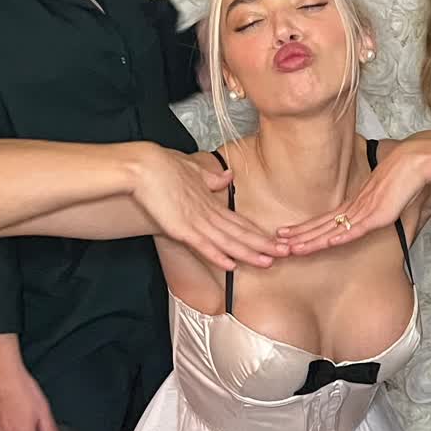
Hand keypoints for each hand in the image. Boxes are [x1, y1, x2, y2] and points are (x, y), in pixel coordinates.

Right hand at [133, 149, 280, 268]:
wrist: (143, 165)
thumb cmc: (164, 167)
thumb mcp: (193, 171)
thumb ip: (211, 179)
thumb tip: (228, 176)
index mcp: (211, 201)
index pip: (240, 221)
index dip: (259, 233)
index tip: (277, 240)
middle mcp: (208, 213)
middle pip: (241, 232)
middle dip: (264, 244)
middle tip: (287, 253)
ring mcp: (195, 221)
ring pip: (228, 241)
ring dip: (249, 253)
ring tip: (269, 262)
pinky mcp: (181, 228)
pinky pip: (202, 245)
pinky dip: (217, 255)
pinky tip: (231, 265)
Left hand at [279, 142, 423, 254]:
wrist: (415, 163)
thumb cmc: (404, 180)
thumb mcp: (387, 201)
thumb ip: (379, 213)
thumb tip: (376, 221)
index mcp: (356, 204)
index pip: (326, 219)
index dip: (306, 228)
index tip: (288, 234)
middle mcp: (356, 207)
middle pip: (322, 225)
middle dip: (300, 236)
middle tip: (278, 243)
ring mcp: (365, 211)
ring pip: (333, 230)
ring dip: (312, 241)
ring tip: (292, 249)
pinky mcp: (378, 215)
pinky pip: (357, 228)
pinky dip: (341, 236)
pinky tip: (328, 243)